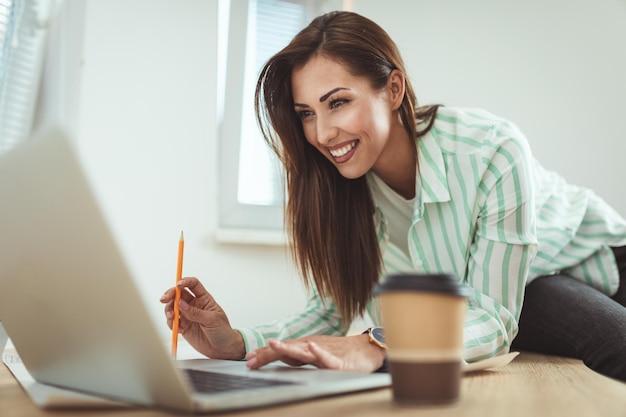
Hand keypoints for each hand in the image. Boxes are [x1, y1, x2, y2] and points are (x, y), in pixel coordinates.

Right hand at [160, 277, 244, 359]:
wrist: (222, 349)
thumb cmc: (222, 331)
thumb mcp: (212, 320)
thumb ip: (195, 312)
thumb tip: (181, 304)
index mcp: (204, 299)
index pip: (193, 284)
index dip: (185, 281)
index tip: (178, 284)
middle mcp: (194, 305)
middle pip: (179, 294)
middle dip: (170, 294)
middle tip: (164, 299)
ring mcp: (188, 315)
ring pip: (173, 307)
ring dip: (169, 310)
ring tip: (172, 318)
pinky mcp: (183, 326)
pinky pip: (172, 321)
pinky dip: (171, 324)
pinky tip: (178, 329)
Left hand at [245, 334, 384, 372]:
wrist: (368, 349)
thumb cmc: (342, 352)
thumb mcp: (315, 354)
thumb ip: (297, 357)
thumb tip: (277, 357)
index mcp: (305, 348)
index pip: (281, 350)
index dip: (264, 354)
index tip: (248, 359)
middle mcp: (312, 347)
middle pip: (287, 350)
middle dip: (268, 354)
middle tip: (251, 359)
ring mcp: (325, 353)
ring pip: (304, 351)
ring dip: (288, 348)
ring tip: (274, 345)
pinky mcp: (340, 361)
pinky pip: (328, 357)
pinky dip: (319, 352)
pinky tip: (311, 347)